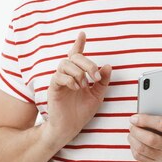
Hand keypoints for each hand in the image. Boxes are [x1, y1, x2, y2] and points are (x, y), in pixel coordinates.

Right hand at [43, 32, 111, 147]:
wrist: (70, 127)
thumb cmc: (81, 111)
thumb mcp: (97, 95)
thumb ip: (102, 81)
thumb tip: (108, 66)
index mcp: (77, 73)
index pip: (76, 54)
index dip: (79, 43)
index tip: (82, 33)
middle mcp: (67, 74)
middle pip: (74, 57)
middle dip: (88, 63)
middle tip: (95, 76)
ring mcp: (59, 80)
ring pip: (65, 64)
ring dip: (79, 72)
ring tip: (84, 85)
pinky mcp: (53, 88)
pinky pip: (59, 77)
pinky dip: (70, 80)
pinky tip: (76, 88)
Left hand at [128, 92, 161, 161]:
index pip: (161, 124)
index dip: (145, 120)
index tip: (134, 116)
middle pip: (150, 139)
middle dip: (136, 130)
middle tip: (131, 123)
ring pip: (142, 149)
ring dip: (132, 138)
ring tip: (131, 130)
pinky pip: (140, 158)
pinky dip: (133, 148)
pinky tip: (134, 140)